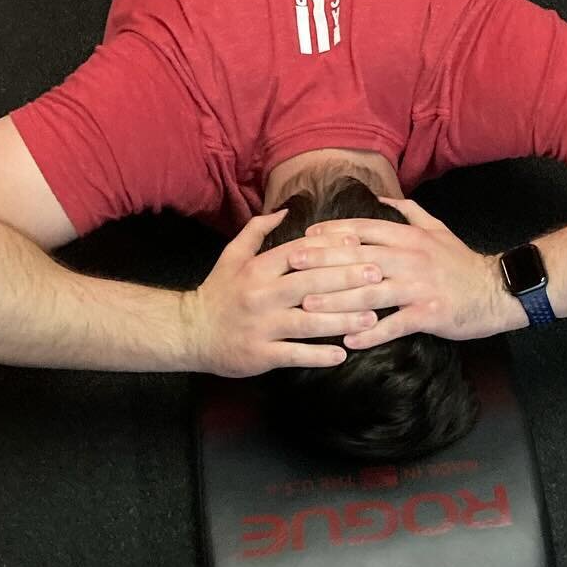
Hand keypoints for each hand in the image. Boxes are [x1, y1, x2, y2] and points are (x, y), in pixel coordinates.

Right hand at [181, 209, 389, 378]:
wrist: (189, 332)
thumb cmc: (218, 292)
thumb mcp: (232, 256)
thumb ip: (257, 231)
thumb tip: (285, 210)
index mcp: (257, 269)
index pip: (299, 252)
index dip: (330, 247)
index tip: (359, 243)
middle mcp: (261, 295)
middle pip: (310, 283)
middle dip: (346, 279)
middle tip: (377, 277)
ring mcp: (261, 326)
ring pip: (307, 322)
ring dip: (341, 320)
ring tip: (371, 318)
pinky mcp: (260, 354)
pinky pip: (294, 354)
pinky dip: (318, 355)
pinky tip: (342, 354)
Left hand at [289, 196, 522, 349]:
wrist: (498, 290)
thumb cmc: (462, 262)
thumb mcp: (437, 229)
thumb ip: (408, 212)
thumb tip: (381, 198)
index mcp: (409, 237)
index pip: (364, 230)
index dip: (333, 233)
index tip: (305, 237)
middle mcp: (410, 258)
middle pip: (359, 258)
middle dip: (323, 261)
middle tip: (293, 266)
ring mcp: (419, 286)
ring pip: (371, 292)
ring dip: (338, 300)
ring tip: (309, 306)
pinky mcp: (429, 313)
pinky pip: (395, 324)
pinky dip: (372, 332)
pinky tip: (349, 340)